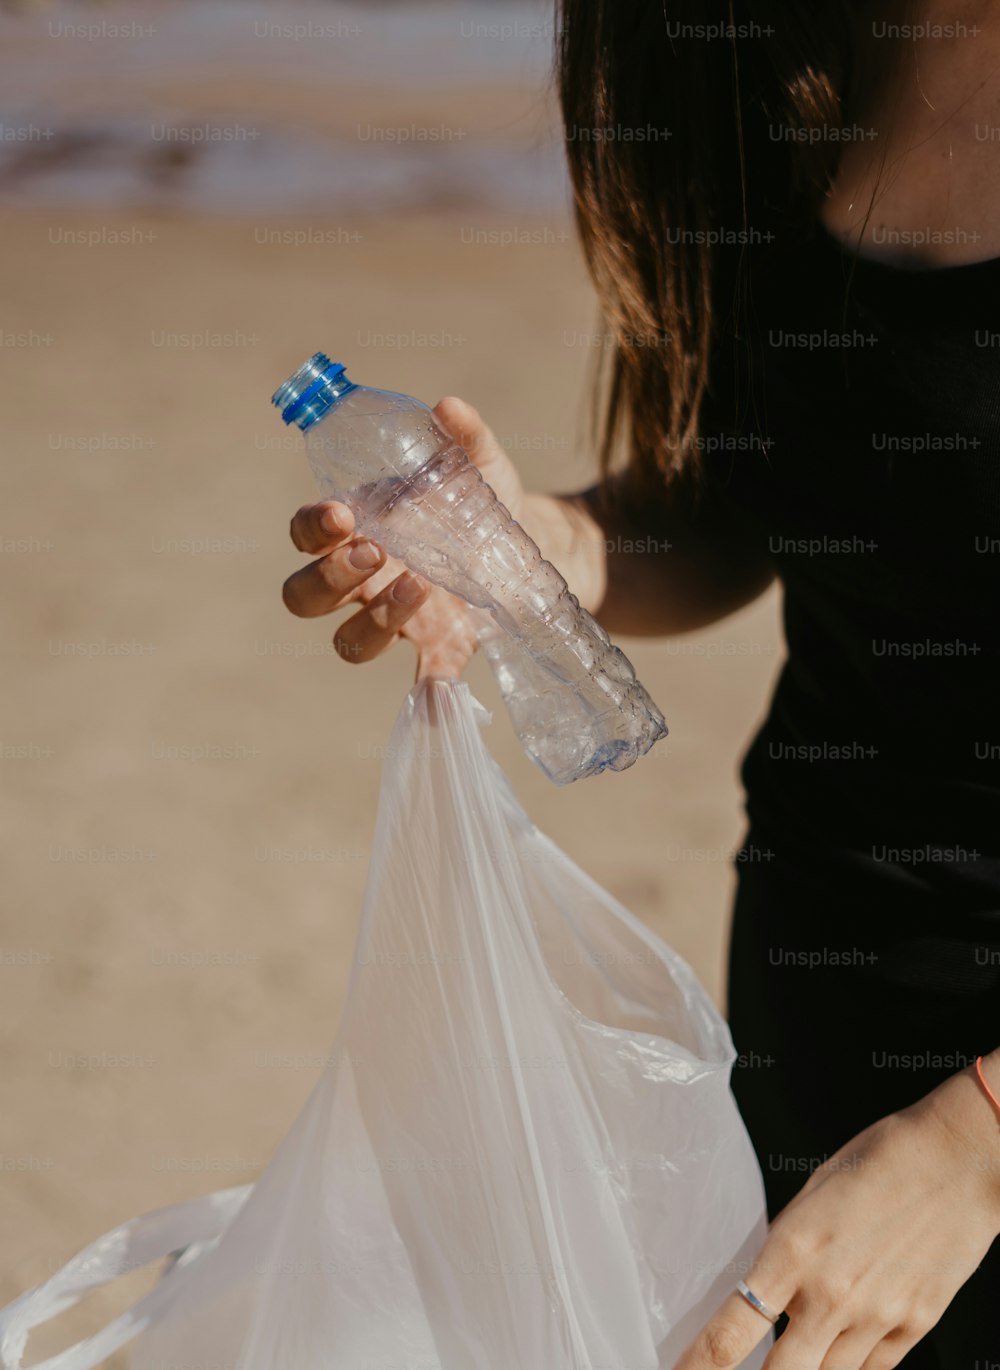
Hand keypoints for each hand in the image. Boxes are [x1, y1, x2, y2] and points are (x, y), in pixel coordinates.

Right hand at [281, 396, 524, 678]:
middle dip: (328, 579)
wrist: (537, 546)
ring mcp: (398, 620)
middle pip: (305, 597)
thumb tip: (449, 408)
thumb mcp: (482, 465)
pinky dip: (428, 698)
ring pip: (349, 641)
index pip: (306, 535)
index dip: (311, 529)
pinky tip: (438, 695)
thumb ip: (466, 438)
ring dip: (374, 620)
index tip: (343, 515)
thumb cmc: (488, 501)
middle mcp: (365, 580)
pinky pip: (422, 683)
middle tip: (375, 553)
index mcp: (361, 530)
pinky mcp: (441, 649)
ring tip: (421, 588)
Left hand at [675, 1060, 999, 1369]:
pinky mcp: (914, 1328)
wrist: (958, 1161)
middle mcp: (831, 1295)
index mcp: (793, 1251)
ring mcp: (875, 1318)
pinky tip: (838, 1352)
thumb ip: (787, 1249)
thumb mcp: (811, 1193)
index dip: (697, 1364)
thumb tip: (768, 1289)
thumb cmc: (880, 1160)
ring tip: (797, 1353)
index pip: (730, 1332)